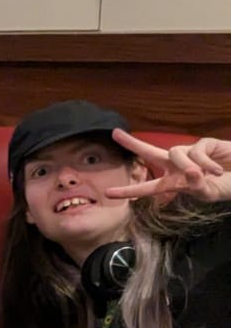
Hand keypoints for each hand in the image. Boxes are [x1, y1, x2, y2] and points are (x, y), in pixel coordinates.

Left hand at [107, 130, 230, 202]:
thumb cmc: (225, 186)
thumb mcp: (208, 193)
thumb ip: (196, 186)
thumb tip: (189, 173)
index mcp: (174, 181)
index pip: (148, 186)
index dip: (129, 190)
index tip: (108, 193)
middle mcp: (178, 165)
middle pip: (151, 152)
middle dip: (133, 143)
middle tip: (115, 134)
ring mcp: (191, 153)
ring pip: (175, 153)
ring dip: (187, 165)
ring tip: (204, 175)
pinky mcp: (205, 143)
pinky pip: (197, 151)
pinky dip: (206, 162)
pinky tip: (216, 170)